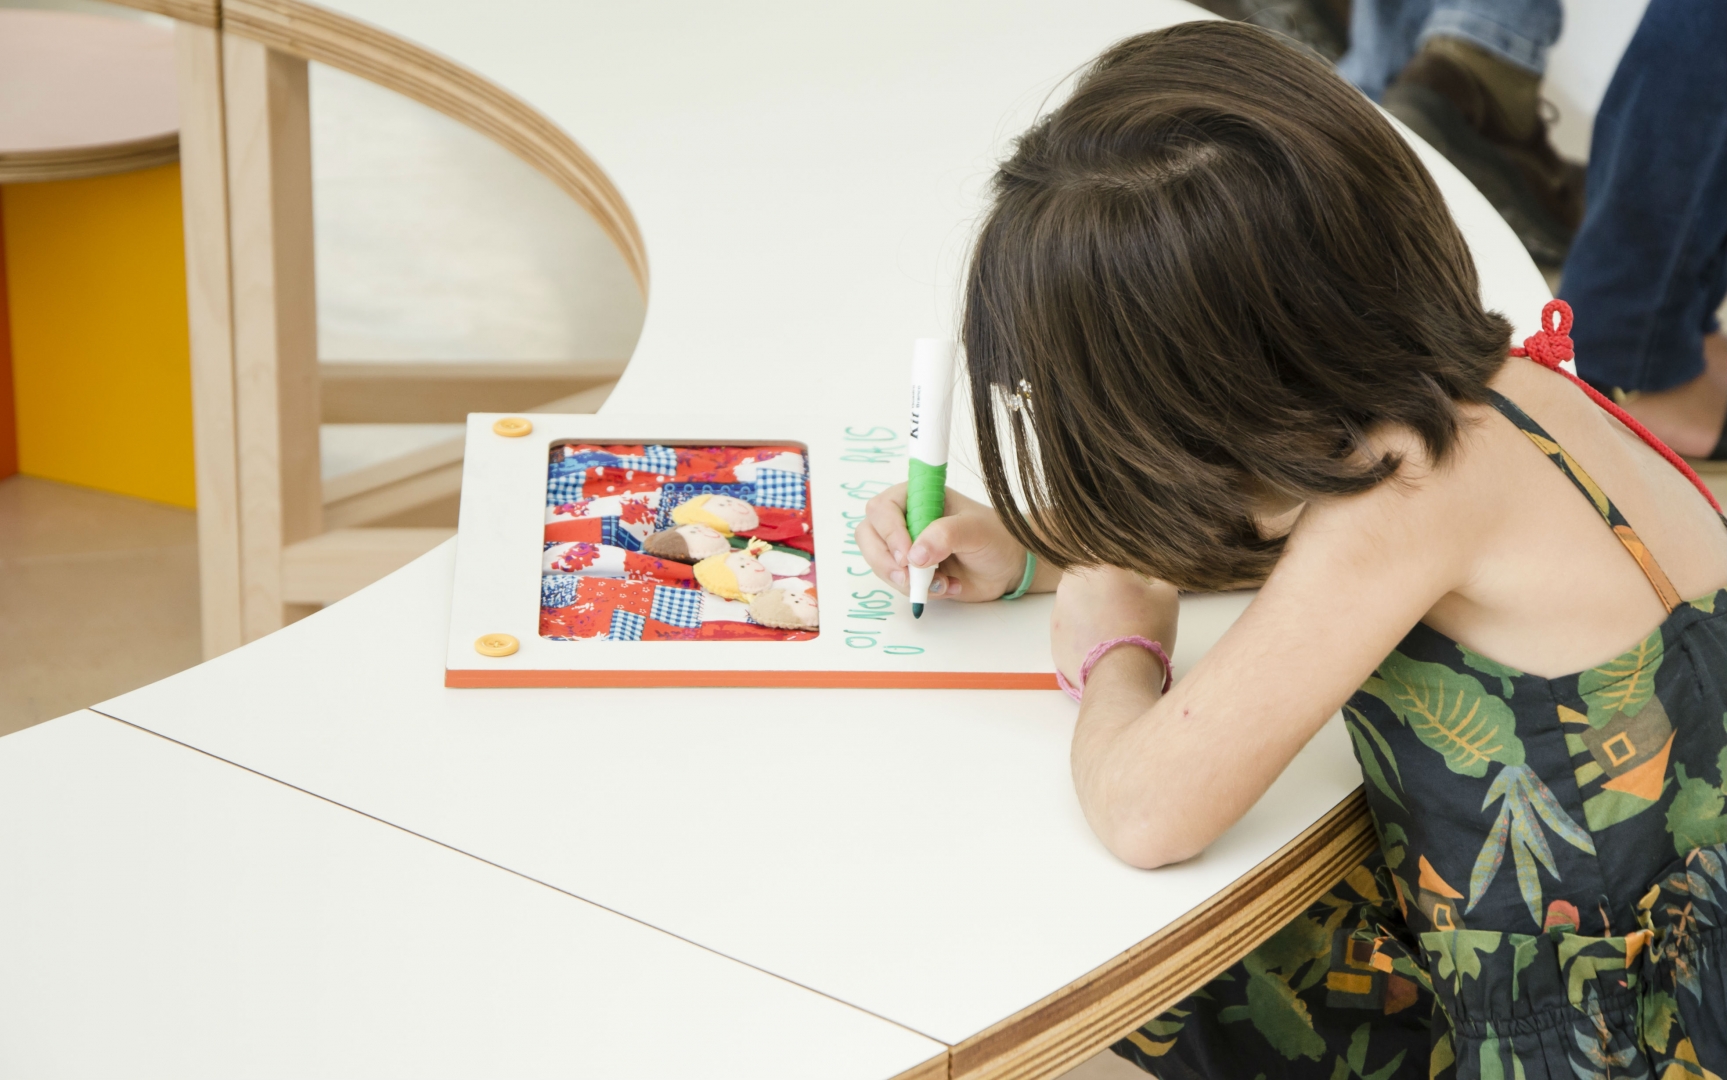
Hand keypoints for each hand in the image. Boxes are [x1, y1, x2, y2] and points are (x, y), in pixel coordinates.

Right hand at [854, 484, 1032, 600]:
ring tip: (945, 581)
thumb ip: (945, 535)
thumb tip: (915, 555)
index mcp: (918, 497)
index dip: (889, 532)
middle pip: (868, 536)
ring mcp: (904, 546)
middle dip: (886, 561)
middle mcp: (904, 519)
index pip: (883, 508)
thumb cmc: (995, 537)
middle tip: (911, 578)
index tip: (907, 556)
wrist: (1007, 566)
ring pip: (879, 564)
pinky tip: (949, 586)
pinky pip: (897, 584)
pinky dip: (920, 592)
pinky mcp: (910, 571)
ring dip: (907, 581)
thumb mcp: (975, 529)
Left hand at [1051, 568, 1179, 688]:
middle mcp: (1070, 583)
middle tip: (1123, 605)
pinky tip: (1102, 643)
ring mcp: (1058, 610)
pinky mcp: (1053, 636)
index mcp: (1095, 565)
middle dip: (1101, 586)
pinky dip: (1082, 632)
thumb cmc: (1147, 629)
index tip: (1127, 575)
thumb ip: (1157, 575)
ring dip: (1091, 609)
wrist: (1121, 673)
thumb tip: (1151, 571)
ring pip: (1076, 602)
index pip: (1099, 549)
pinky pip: (1069, 627)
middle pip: (1086, 577)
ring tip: (1114, 628)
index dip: (1115, 562)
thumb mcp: (1166, 596)